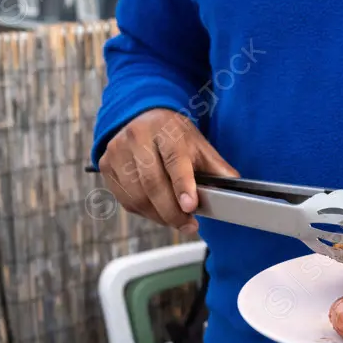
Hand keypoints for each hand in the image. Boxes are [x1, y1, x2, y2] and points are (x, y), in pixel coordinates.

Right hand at [98, 108, 238, 232]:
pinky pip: (125, 200)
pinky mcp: (106, 165)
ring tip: (177, 221)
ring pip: (136, 196)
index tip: (191, 207)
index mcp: (165, 130)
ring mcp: (117, 151)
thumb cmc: (173, 135)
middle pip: (152, 183)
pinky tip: (159, 212)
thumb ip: (216, 168)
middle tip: (189, 225)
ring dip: (159, 216)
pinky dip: (145, 212)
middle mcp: (137, 138)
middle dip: (172, 211)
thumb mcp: (199, 145)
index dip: (182, 186)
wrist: (142, 117)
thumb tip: (236, 186)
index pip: (174, 161)